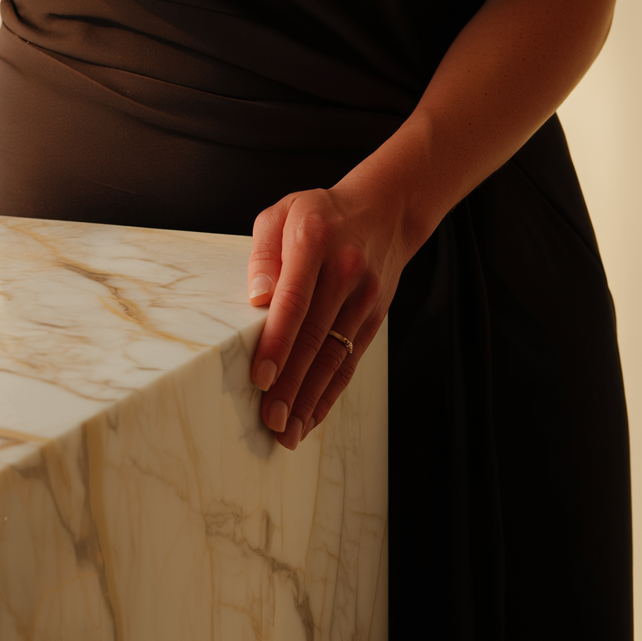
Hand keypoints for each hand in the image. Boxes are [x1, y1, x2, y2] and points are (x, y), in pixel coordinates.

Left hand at [245, 178, 414, 448]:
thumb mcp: (283, 212)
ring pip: (335, 356)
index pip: (295, 299)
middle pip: (315, 336)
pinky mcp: (373, 317)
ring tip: (287, 430)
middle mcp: (345, 272)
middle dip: (291, 383)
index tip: (260, 377)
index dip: (277, 342)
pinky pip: (350, 360)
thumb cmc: (321, 214)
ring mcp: (364, 297)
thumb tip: (256, 297)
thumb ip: (264, 253)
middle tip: (270, 419)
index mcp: (315, 241)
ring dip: (310, 398)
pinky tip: (312, 416)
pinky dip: (330, 392)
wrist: (385, 210)